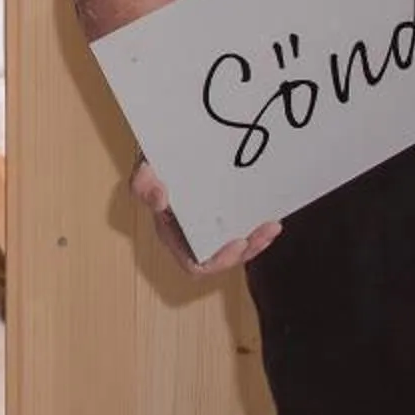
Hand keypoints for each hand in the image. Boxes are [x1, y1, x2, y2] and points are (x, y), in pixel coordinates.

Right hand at [131, 158, 280, 274]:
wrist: (168, 151)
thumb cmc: (154, 167)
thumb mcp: (144, 172)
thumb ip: (142, 185)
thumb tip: (160, 196)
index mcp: (172, 236)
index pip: (194, 263)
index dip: (218, 260)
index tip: (238, 242)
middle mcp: (191, 238)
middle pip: (221, 259)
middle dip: (247, 251)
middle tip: (264, 233)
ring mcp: (208, 230)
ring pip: (235, 247)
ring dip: (257, 241)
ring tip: (272, 226)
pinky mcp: (221, 220)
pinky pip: (240, 232)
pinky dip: (256, 229)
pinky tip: (270, 218)